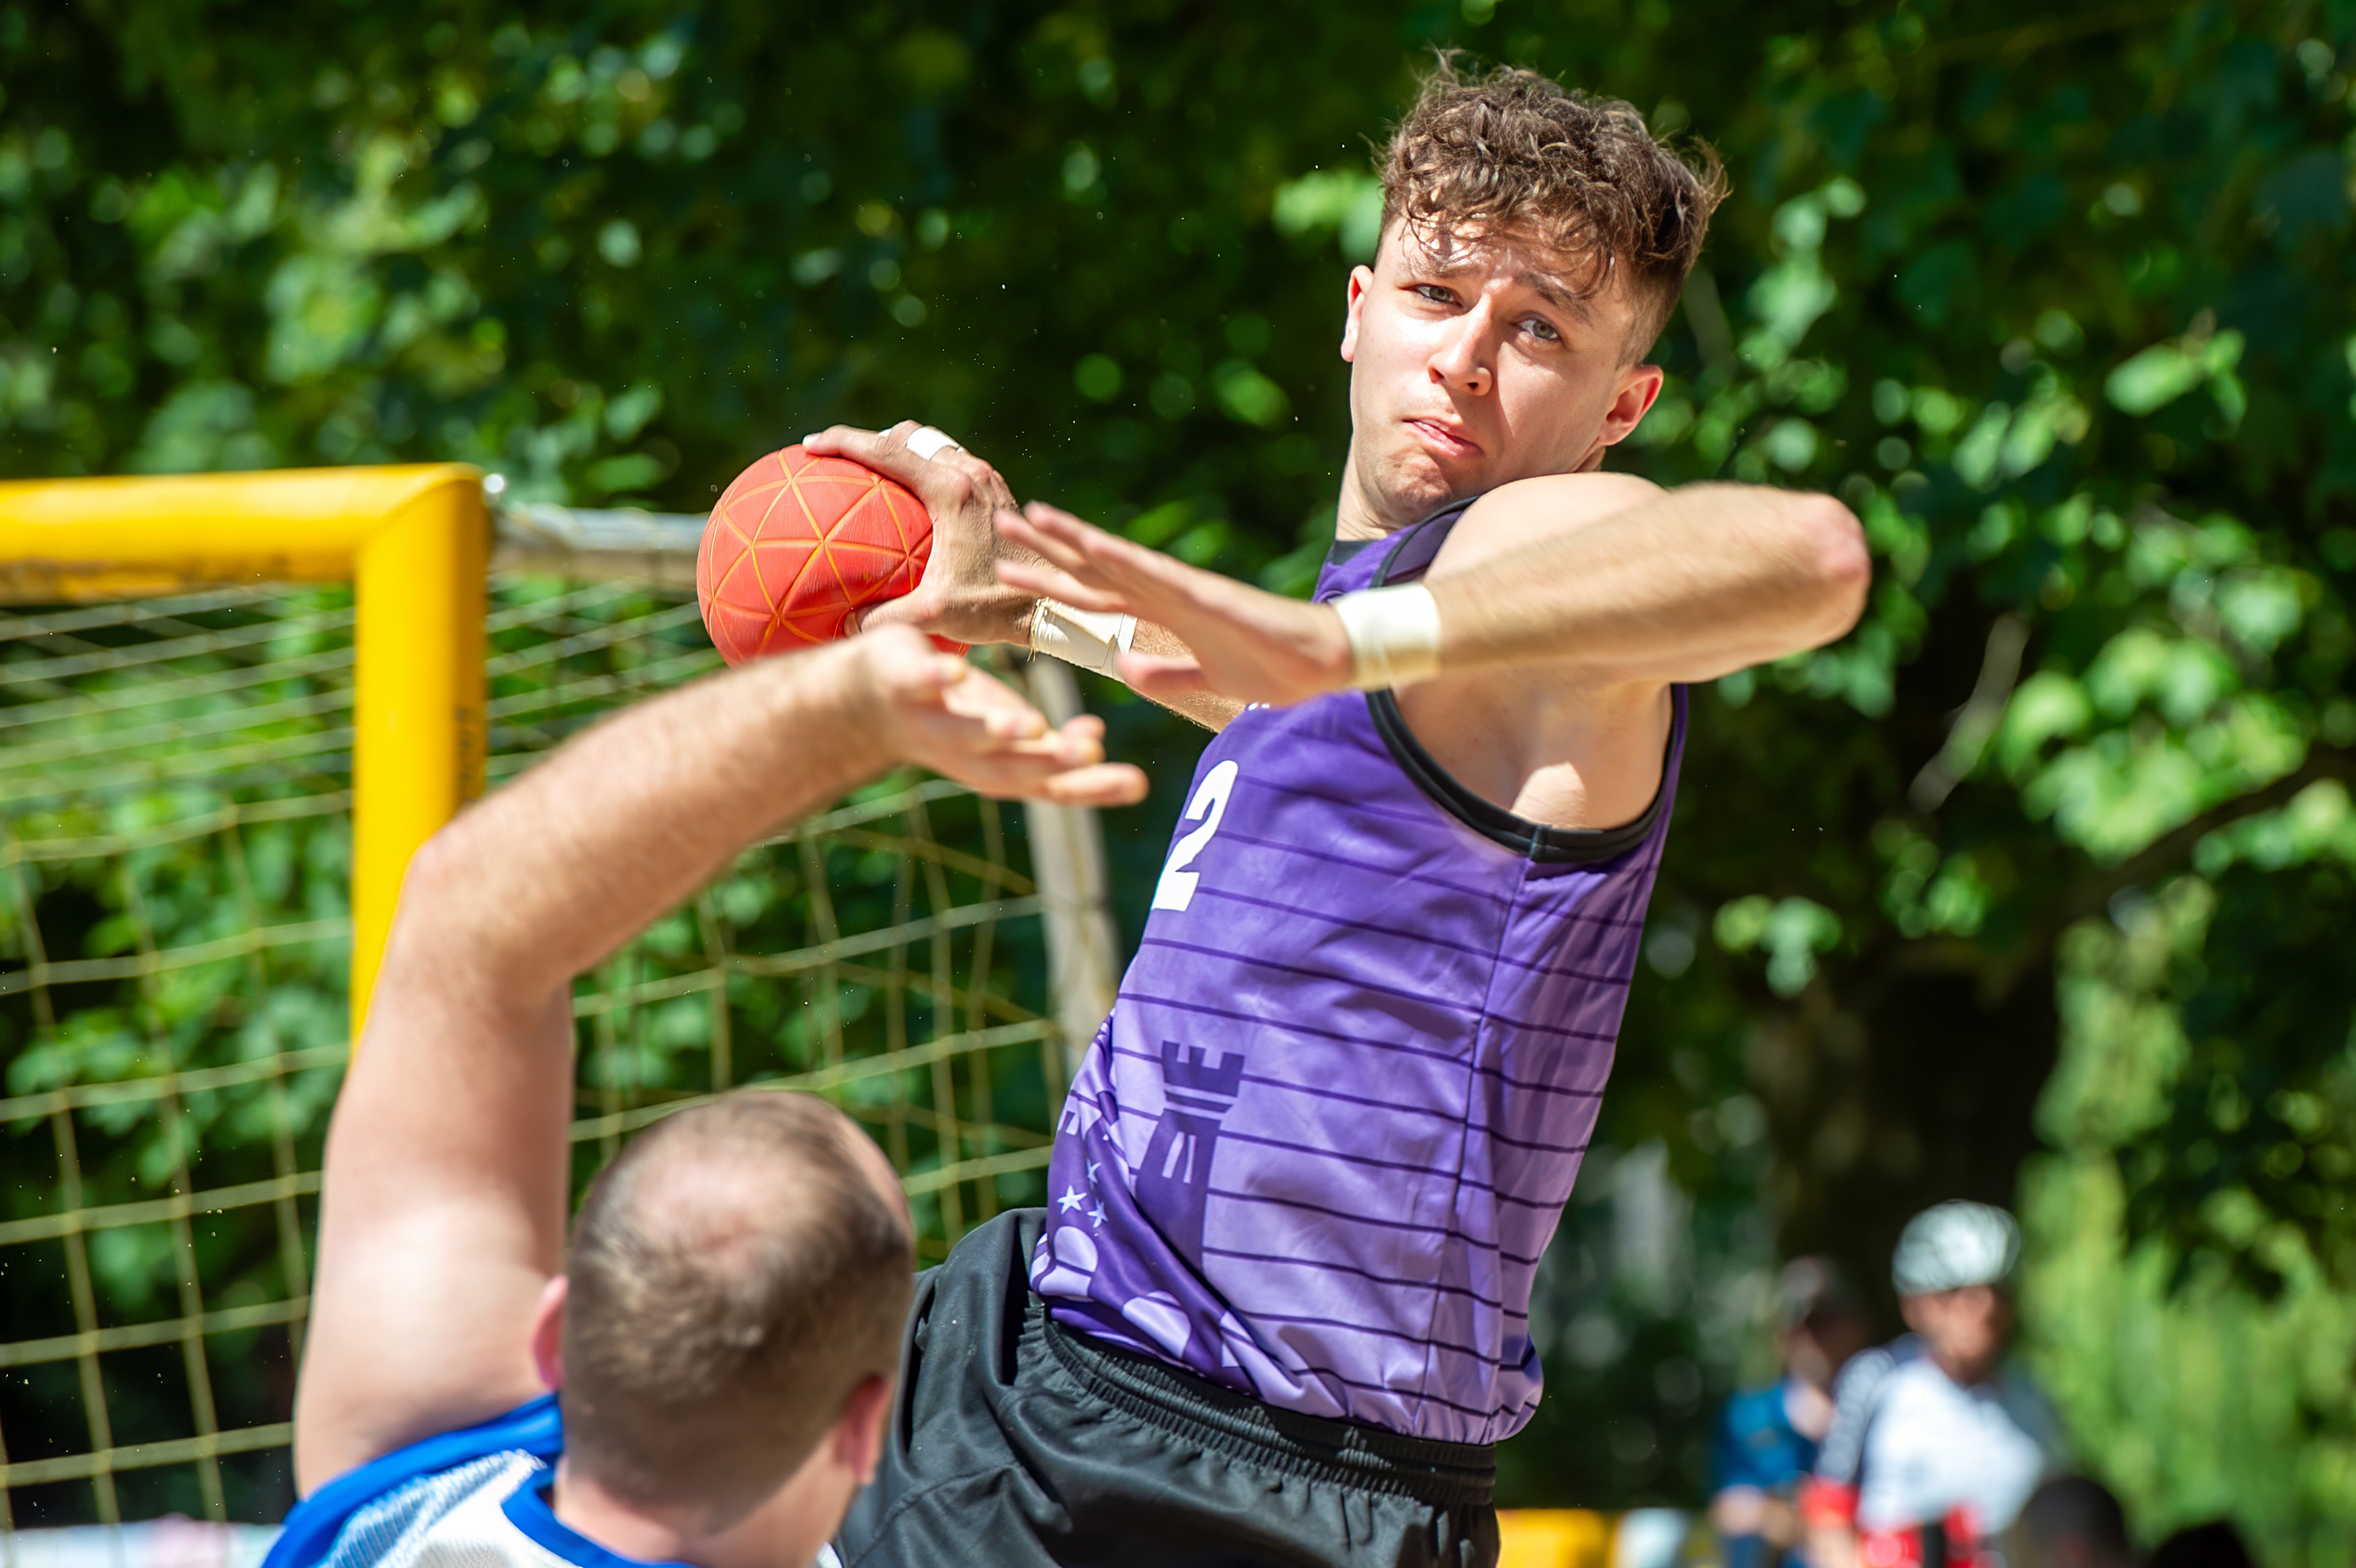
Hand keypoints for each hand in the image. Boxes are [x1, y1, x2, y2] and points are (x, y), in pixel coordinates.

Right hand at [801, 421, 1043, 646]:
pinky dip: (923, 469)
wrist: (1054, 603)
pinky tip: (908, 498)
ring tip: (870, 468)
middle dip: (869, 438)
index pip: (887, 450)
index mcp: (952, 490)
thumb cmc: (996, 607)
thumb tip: (845, 624)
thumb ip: (885, 617)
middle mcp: (970, 473)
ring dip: (899, 449)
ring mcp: (986, 479)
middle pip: (908, 437)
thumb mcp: (935, 613)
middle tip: (837, 454)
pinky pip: (950, 464)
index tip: (811, 444)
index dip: (843, 440)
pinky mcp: (996, 491)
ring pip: (932, 444)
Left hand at [856, 627, 1146, 805]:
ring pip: (967, 734)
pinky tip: (956, 670)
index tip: (1136, 784)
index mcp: (1003, 768)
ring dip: (996, 731)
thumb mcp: (1010, 735)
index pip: (1055, 786)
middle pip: (1013, 767)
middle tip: (1088, 753)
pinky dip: (935, 679)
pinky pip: (919, 684)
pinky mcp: (903, 687)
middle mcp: (969, 756)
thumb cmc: (955, 715)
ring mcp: (932, 723)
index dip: (1093, 789)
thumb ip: (1051, 746)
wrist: (869, 700)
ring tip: (1029, 724)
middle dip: (1049, 762)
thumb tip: (1097, 743)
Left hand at [997, 503, 1353, 706]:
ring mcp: (1184, 591)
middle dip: (1049, 548)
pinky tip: (1092, 543)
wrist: (1326, 662)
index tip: (1010, 570)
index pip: (1096, 596)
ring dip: (1075, 539)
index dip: (1053, 582)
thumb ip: (1165, 674)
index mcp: (1165, 614)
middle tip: (1002, 522)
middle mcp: (1167, 594)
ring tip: (1033, 516)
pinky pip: (1156, 575)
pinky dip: (1123, 559)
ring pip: (1118, 561)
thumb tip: (1123, 667)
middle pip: (1095, 569)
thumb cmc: (1274, 667)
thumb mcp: (1205, 681)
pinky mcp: (1206, 596)